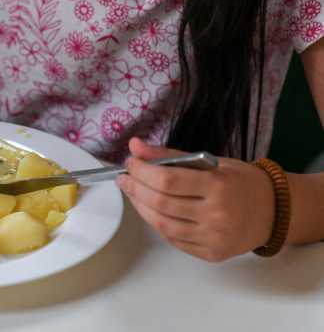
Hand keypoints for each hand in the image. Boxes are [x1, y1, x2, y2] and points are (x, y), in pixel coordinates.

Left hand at [117, 137, 275, 261]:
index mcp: (218, 186)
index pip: (167, 179)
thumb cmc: (240, 182)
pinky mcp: (211, 254)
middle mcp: (216, 214)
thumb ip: (170, 156)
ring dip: (141, 207)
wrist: (274, 212)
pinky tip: (151, 210)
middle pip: (161, 203)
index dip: (142, 171)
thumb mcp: (211, 161)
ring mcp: (213, 237)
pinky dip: (156, 223)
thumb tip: (135, 146)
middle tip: (125, 178)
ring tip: (134, 193)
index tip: (130, 163)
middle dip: (135, 189)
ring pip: (162, 224)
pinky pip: (173, 239)